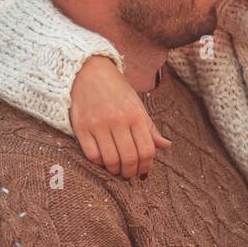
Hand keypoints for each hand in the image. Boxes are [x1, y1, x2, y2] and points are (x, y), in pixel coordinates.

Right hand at [69, 55, 172, 179]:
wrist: (88, 71)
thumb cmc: (116, 90)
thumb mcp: (137, 105)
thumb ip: (150, 128)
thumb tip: (166, 146)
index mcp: (136, 115)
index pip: (147, 150)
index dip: (146, 166)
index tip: (143, 172)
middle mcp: (118, 120)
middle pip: (130, 158)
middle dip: (131, 172)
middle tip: (130, 175)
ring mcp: (98, 124)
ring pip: (111, 159)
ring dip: (115, 170)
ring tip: (117, 170)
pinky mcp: (81, 127)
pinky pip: (92, 154)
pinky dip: (99, 163)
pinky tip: (103, 160)